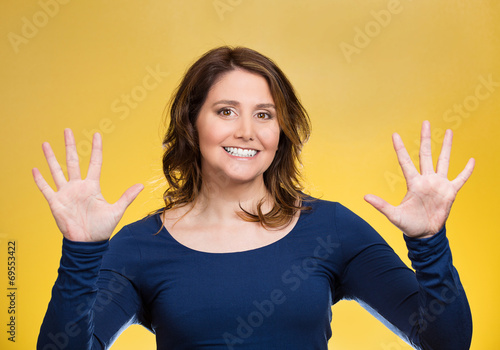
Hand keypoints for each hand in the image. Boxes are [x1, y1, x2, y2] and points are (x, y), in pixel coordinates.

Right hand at [32, 129, 143, 241]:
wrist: (87, 243)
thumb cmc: (102, 228)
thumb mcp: (116, 210)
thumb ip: (127, 197)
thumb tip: (141, 185)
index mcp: (92, 186)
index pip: (94, 163)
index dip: (96, 149)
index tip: (97, 135)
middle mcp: (78, 186)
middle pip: (73, 161)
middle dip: (70, 146)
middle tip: (67, 130)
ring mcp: (66, 193)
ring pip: (57, 171)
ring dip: (51, 157)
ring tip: (46, 144)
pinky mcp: (56, 202)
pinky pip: (46, 188)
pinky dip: (40, 179)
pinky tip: (35, 168)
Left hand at [364, 121, 474, 238]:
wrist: (424, 234)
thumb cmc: (408, 224)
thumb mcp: (394, 215)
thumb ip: (381, 205)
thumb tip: (365, 197)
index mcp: (413, 183)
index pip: (405, 161)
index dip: (400, 148)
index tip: (395, 134)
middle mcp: (426, 180)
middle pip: (425, 154)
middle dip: (425, 138)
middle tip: (425, 123)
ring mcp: (439, 184)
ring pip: (443, 161)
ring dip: (446, 147)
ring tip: (449, 132)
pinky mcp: (450, 192)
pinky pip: (460, 179)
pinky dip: (466, 170)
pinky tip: (472, 160)